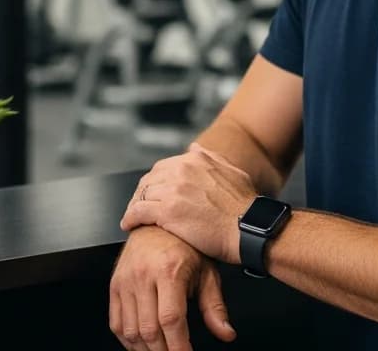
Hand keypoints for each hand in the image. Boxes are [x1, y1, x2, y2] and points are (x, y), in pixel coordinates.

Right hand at [109, 225, 236, 350]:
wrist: (156, 225)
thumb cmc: (183, 246)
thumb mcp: (206, 272)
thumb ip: (215, 305)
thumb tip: (225, 332)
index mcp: (168, 270)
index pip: (171, 319)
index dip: (178, 346)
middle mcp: (143, 275)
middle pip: (149, 329)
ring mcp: (125, 280)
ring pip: (131, 330)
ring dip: (146, 349)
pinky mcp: (114, 285)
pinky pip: (115, 322)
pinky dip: (127, 340)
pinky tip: (141, 344)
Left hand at [120, 143, 257, 263]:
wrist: (250, 229)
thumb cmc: (245, 207)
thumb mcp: (232, 172)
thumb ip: (211, 158)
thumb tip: (193, 149)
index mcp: (196, 159)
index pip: (163, 167)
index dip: (154, 182)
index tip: (152, 193)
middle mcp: (182, 169)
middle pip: (149, 180)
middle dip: (142, 193)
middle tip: (137, 206)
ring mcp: (173, 189)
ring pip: (142, 195)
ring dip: (134, 206)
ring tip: (132, 217)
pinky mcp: (167, 211)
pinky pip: (138, 211)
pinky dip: (130, 218)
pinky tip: (128, 225)